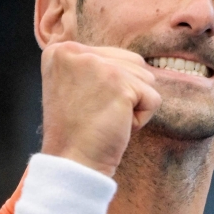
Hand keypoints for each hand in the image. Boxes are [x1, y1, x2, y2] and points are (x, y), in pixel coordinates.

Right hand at [39, 41, 160, 176]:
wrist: (71, 162)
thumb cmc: (75, 132)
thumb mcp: (73, 86)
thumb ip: (93, 65)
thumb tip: (134, 60)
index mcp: (61, 51)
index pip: (111, 56)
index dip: (108, 87)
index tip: (85, 106)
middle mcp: (76, 51)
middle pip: (132, 62)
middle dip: (124, 93)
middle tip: (95, 114)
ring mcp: (97, 65)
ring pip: (145, 78)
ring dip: (133, 104)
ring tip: (104, 119)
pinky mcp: (119, 83)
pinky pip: (153, 99)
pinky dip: (141, 119)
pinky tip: (115, 126)